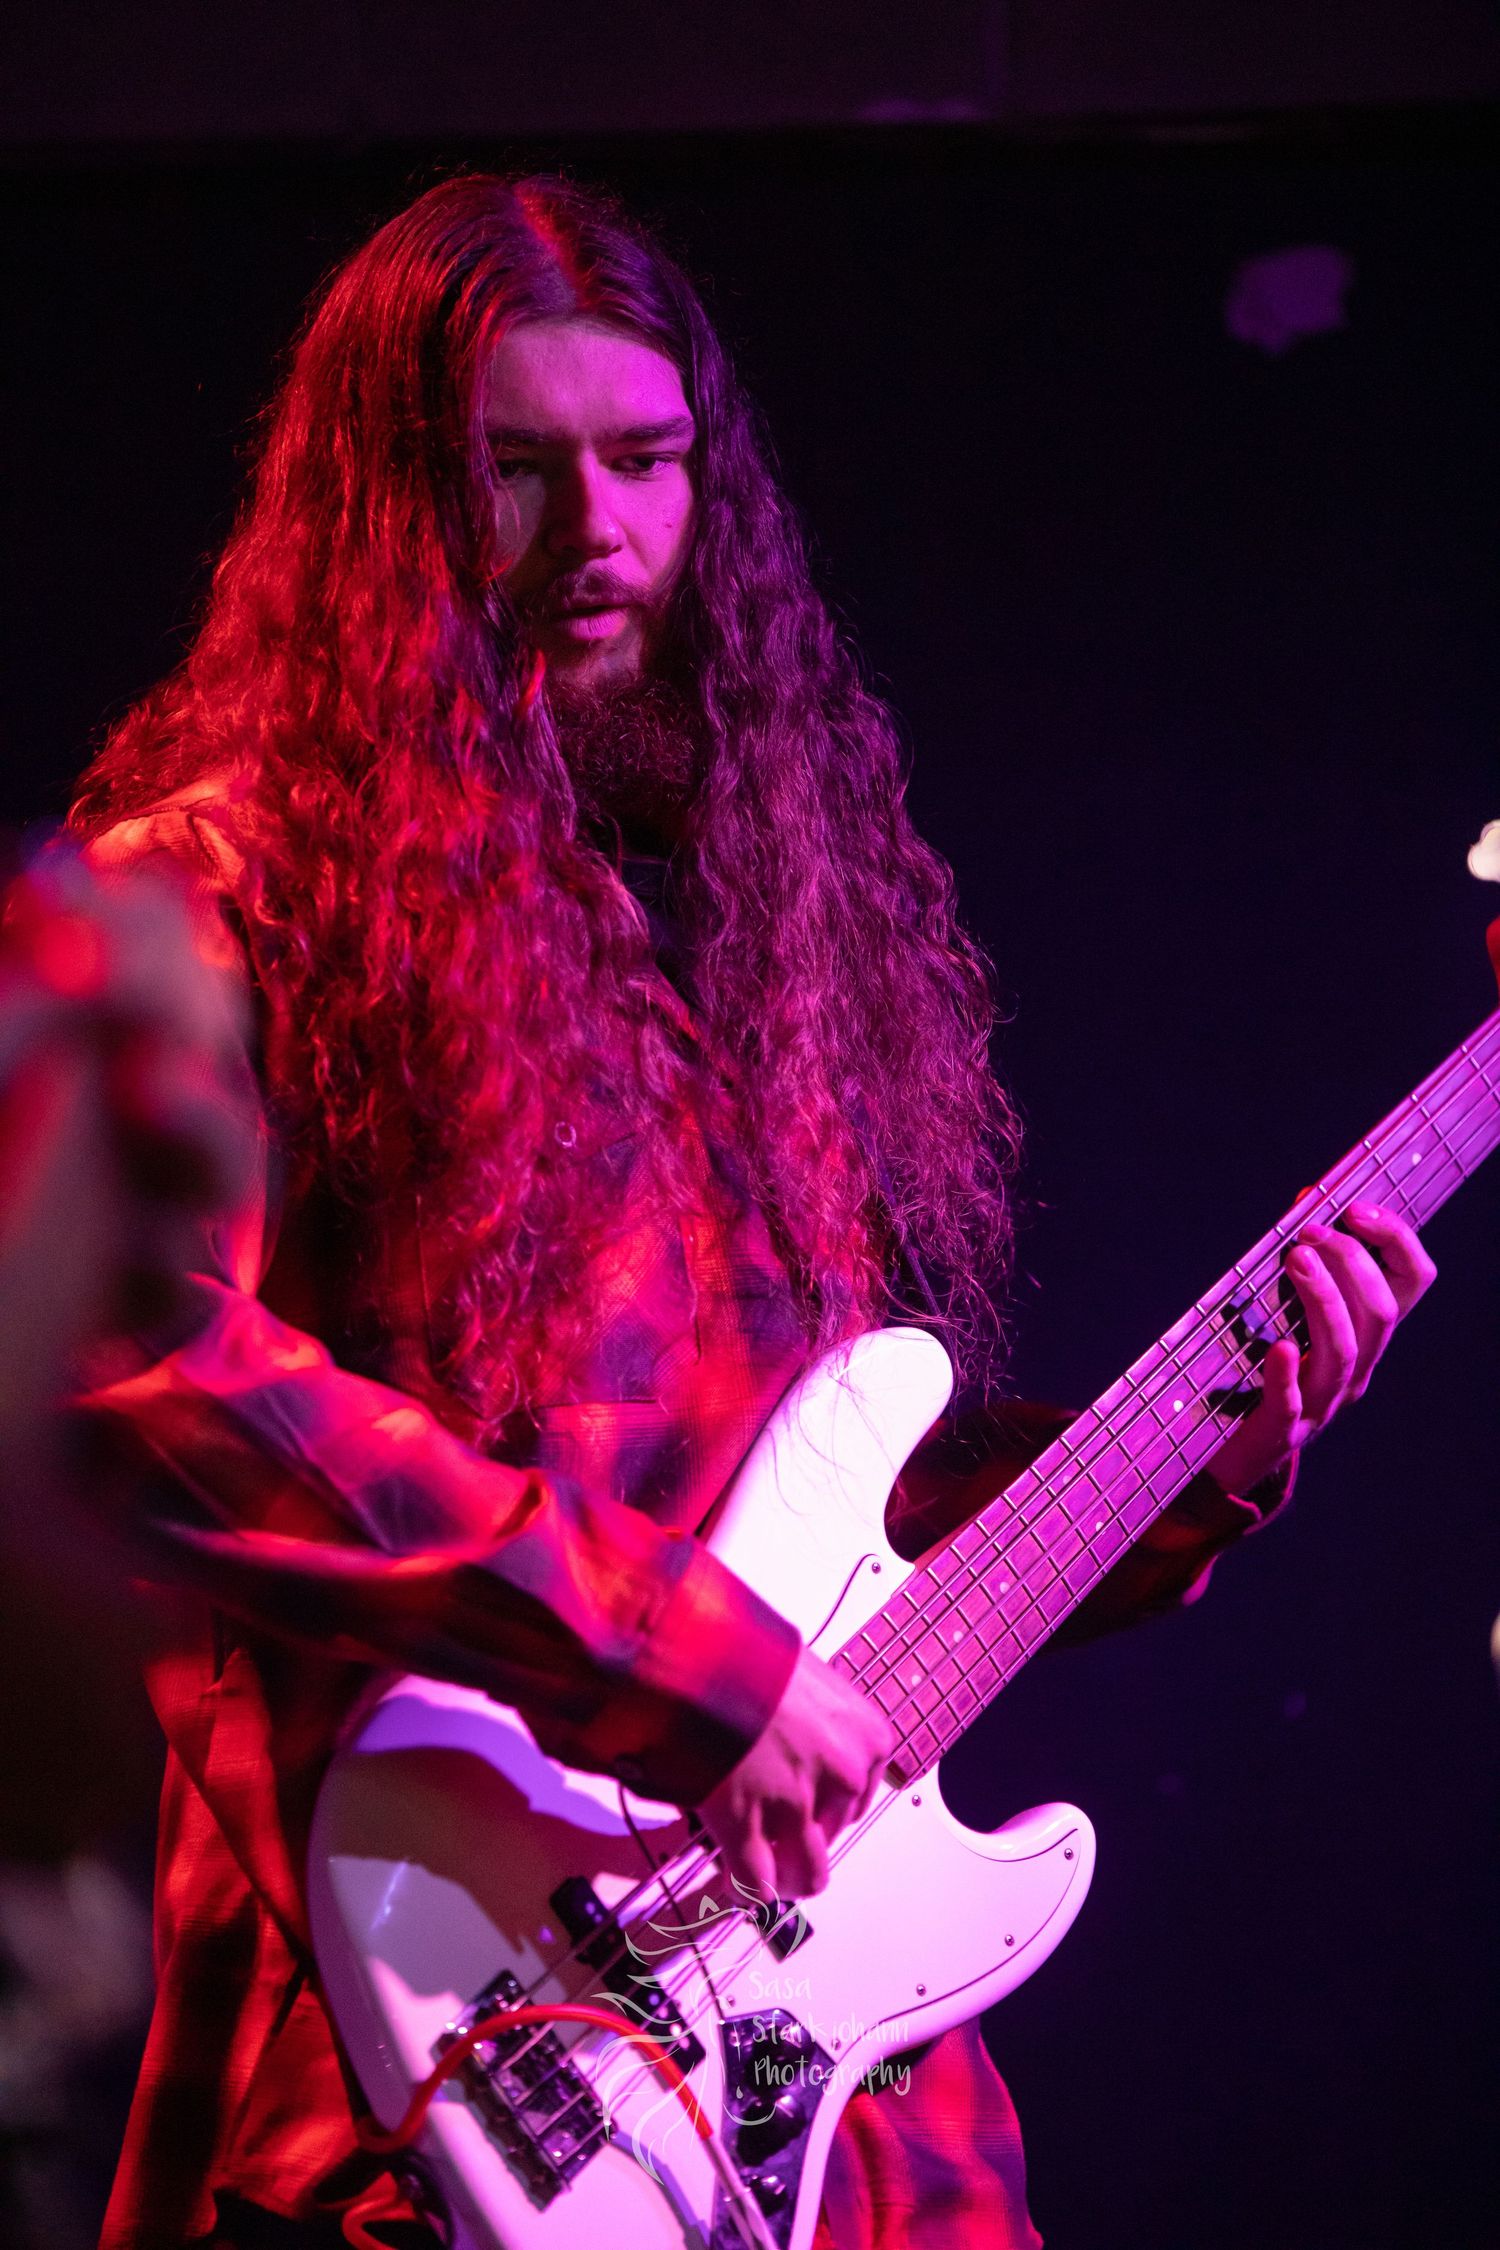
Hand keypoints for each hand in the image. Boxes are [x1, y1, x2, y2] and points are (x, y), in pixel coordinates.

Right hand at [697, 1645, 895, 1901]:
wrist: (705, 1651)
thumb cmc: (750, 1653)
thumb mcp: (807, 1677)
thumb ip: (816, 1719)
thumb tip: (794, 1734)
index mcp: (867, 1739)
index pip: (857, 1798)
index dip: (824, 1804)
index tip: (802, 1804)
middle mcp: (843, 1777)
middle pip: (833, 1837)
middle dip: (803, 1841)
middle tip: (776, 1834)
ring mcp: (798, 1807)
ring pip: (806, 1876)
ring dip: (785, 1877)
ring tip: (763, 1869)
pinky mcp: (748, 1829)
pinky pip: (754, 1885)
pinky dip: (745, 1891)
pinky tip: (733, 1883)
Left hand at [1205, 1202, 1435, 1496]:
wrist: (1226, 1450)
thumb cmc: (1261, 1365)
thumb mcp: (1288, 1309)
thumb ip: (1305, 1258)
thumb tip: (1308, 1195)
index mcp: (1368, 1334)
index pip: (1412, 1280)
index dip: (1396, 1239)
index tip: (1356, 1207)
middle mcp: (1357, 1369)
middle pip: (1381, 1312)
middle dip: (1352, 1262)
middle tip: (1310, 1231)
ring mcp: (1323, 1403)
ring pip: (1345, 1350)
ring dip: (1324, 1299)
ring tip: (1295, 1257)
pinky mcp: (1282, 1431)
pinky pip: (1292, 1403)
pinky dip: (1286, 1374)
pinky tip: (1279, 1348)